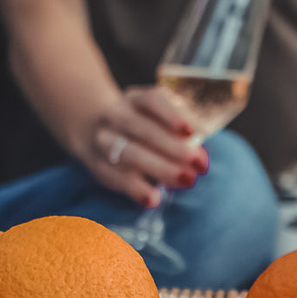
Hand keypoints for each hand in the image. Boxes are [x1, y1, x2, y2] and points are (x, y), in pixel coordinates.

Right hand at [80, 86, 208, 207]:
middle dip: (174, 149)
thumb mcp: (155, 117)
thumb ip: (177, 132)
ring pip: (130, 154)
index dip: (171, 115)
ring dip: (161, 169)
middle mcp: (115, 115)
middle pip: (143, 130)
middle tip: (200, 165)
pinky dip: (136, 189)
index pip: (151, 101)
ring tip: (186, 180)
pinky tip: (153, 198)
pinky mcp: (97, 165)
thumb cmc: (142, 126)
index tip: (191, 132)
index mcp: (134, 99)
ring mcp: (103, 139)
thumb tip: (200, 156)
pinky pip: (115, 178)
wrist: (96, 129)